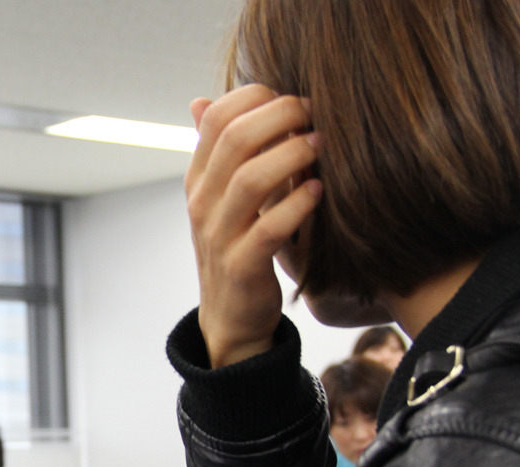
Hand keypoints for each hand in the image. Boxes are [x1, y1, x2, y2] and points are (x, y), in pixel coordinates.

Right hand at [186, 84, 320, 367]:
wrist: (231, 316)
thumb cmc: (238, 245)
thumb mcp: (223, 196)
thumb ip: (221, 152)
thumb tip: (202, 100)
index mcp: (198, 179)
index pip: (214, 118)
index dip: (255, 97)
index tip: (293, 97)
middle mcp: (202, 203)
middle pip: (233, 139)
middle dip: (280, 115)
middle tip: (315, 112)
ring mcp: (218, 235)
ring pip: (249, 180)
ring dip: (292, 155)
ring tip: (321, 145)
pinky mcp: (241, 266)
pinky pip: (268, 229)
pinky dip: (297, 206)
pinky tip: (319, 192)